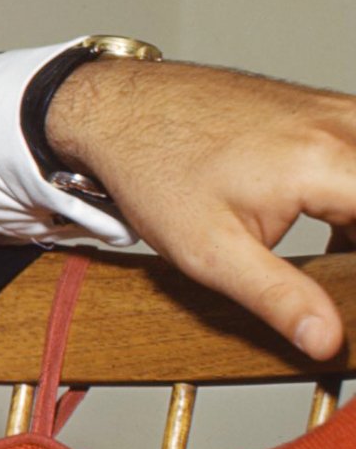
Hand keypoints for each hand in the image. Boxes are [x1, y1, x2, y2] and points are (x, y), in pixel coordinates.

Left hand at [45, 60, 355, 360]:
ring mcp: (336, 111)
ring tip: (333, 264)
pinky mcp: (324, 111)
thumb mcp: (210, 252)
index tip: (348, 297)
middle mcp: (344, 126)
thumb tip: (327, 341)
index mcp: (328, 162)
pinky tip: (337, 232)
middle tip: (334, 279)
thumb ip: (278, 297)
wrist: (117, 107)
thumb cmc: (155, 171)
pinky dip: (355, 197)